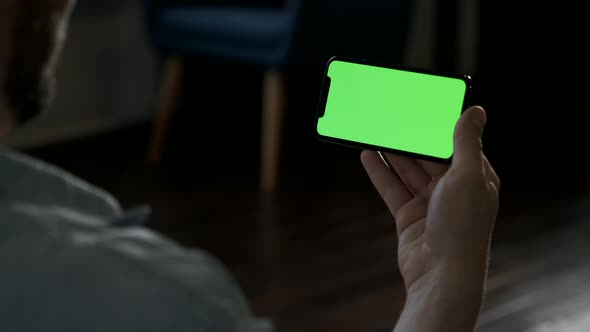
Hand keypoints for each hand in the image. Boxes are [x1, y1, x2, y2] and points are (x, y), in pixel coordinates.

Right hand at [361, 106, 499, 330]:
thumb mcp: (467, 175)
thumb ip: (466, 142)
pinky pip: (392, 189)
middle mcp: (453, 190)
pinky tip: (368, 156)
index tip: (424, 107)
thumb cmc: (462, 226)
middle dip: (412, 138)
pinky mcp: (409, 217)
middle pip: (429, 156)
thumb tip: (476, 111)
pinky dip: (380, 172)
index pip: (457, 144)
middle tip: (394, 116)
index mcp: (475, 178)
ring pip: (408, 171)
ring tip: (377, 130)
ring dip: (393, 152)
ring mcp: (430, 204)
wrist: (442, 274)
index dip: (440, 126)